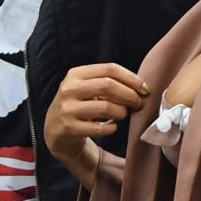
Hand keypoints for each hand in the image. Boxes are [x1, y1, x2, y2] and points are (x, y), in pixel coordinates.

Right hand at [44, 62, 149, 177]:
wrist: (55, 131)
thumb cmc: (78, 106)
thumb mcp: (86, 88)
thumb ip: (108, 83)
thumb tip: (140, 87)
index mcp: (75, 74)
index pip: (109, 69)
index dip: (131, 78)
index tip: (145, 88)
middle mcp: (69, 89)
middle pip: (108, 85)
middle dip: (130, 95)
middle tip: (139, 104)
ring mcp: (67, 109)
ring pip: (106, 107)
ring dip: (122, 112)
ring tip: (123, 115)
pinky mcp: (68, 128)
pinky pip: (100, 128)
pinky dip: (112, 128)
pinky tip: (111, 127)